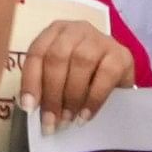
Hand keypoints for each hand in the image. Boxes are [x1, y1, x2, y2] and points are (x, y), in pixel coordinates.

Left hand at [18, 20, 135, 128]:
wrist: (118, 79)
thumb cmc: (82, 78)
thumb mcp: (60, 76)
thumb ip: (45, 85)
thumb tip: (31, 108)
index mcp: (55, 32)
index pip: (37, 53)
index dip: (31, 81)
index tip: (29, 108)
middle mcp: (77, 30)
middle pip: (57, 57)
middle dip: (51, 93)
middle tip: (51, 121)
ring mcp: (101, 39)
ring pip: (81, 62)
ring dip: (71, 96)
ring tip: (68, 119)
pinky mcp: (121, 55)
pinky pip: (106, 74)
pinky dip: (94, 98)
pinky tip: (86, 115)